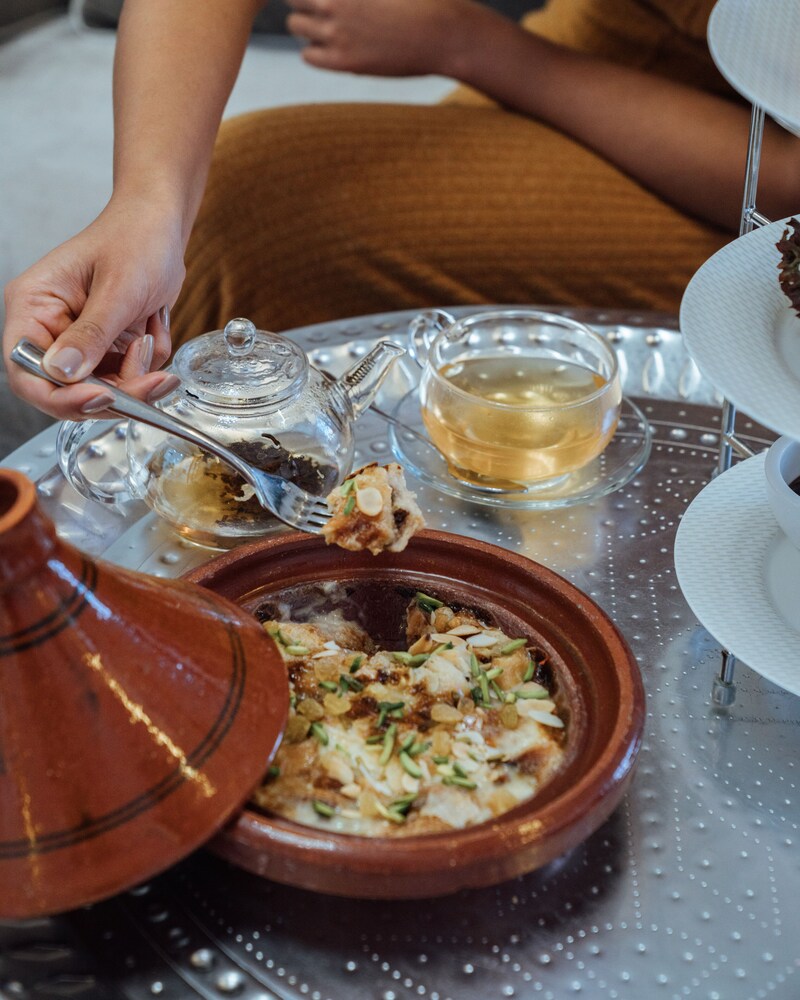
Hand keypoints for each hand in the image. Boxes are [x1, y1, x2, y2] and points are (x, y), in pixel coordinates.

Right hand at [2, 196, 184, 420]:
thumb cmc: (135, 239)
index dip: (59, 396)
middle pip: (68, 390)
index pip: (26, 371)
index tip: (102, 399)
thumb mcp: (118, 287)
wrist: (162, 227)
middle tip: (151, 382)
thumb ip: (92, 333)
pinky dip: (148, 364)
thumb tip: (62, 374)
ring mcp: (80, 343)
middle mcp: (50, 329)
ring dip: (137, 377)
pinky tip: (153, 328)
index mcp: (34, 306)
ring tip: (151, 336)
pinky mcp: (107, 349)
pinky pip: (127, 378)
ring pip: (104, 391)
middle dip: (115, 392)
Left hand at [286, 0, 468, 76]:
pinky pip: (307, 56)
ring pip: (295, 25)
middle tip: (320, 8)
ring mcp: (337, 30)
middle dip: (303, 0)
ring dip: (306, 25)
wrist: (441, 33)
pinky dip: (313, 52)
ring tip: (326, 27)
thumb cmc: (420, 0)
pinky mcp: (344, 60)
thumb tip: (339, 2)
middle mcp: (334, 0)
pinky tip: (331, 48)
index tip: (324, 2)